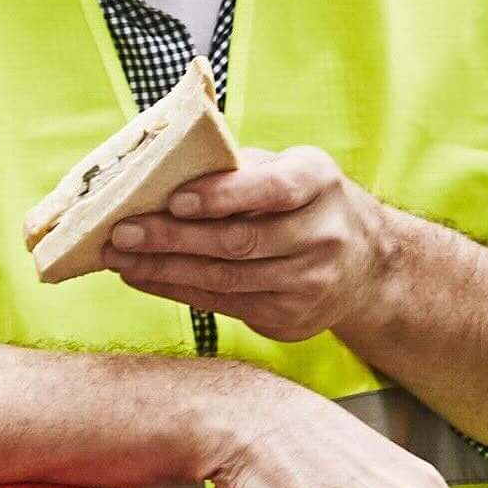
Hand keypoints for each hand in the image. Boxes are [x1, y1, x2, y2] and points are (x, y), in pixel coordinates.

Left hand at [107, 146, 381, 343]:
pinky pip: (223, 305)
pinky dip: (177, 291)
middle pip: (239, 241)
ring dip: (164, 270)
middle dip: (173, 237)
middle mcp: (323, 235)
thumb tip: (161, 169)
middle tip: (123, 232)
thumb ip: (238, 168)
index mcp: (320, 183)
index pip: (271, 189)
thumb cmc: (307, 203)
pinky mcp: (292, 318)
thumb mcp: (289, 169)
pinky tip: (145, 278)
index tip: (174, 199)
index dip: (222, 196)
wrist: (367, 265)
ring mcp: (310, 283)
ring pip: (225, 279)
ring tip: (120, 258)